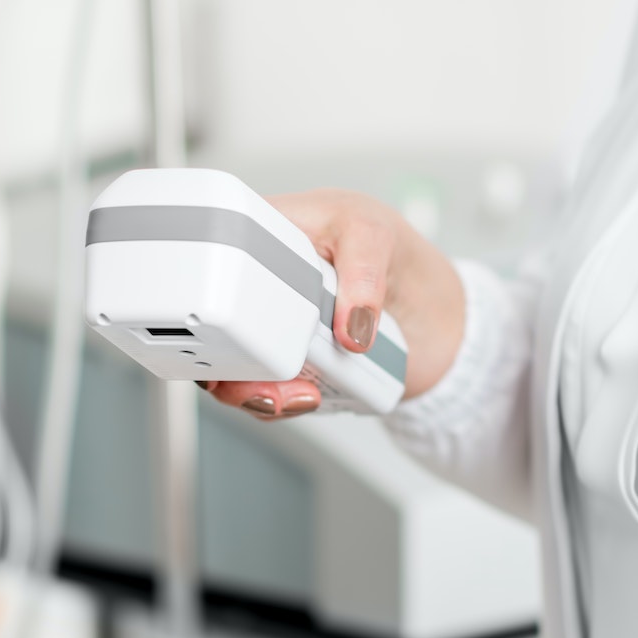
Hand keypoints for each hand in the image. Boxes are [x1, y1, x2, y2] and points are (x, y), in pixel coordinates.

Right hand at [202, 188, 465, 419]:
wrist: (426, 309)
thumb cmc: (386, 249)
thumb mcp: (376, 238)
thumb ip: (363, 275)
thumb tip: (350, 326)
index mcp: (261, 232)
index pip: (210, 261)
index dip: (210, 295)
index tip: (234, 323)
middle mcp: (254, 283)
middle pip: (212, 326)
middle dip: (228, 361)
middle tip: (264, 375)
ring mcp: (266, 328)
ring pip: (229, 370)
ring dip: (255, 393)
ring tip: (297, 395)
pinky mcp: (282, 366)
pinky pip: (261, 392)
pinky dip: (278, 405)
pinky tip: (307, 397)